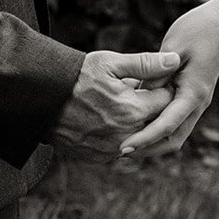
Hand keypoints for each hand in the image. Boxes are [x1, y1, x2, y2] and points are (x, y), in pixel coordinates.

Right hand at [49, 50, 181, 159]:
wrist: (42, 99)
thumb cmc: (77, 76)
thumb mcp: (111, 63)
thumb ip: (146, 64)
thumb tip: (176, 61)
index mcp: (134, 110)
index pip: (167, 100)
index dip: (163, 86)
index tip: (153, 78)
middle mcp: (127, 135)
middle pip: (156, 121)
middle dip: (153, 106)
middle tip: (139, 90)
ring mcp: (112, 150)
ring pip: (140, 135)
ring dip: (138, 122)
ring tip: (122, 103)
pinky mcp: (99, 157)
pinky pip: (122, 147)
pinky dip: (122, 134)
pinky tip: (109, 118)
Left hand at [119, 1, 218, 155]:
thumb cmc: (197, 29)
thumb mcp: (172, 48)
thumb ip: (156, 74)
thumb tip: (138, 97)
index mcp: (193, 93)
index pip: (166, 125)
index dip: (143, 139)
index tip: (123, 148)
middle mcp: (197, 103)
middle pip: (173, 139)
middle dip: (148, 149)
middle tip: (120, 152)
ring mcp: (197, 101)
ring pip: (176, 133)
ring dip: (153, 141)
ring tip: (127, 143)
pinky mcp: (193, 95)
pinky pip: (175, 120)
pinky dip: (159, 128)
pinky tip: (140, 123)